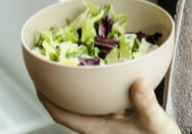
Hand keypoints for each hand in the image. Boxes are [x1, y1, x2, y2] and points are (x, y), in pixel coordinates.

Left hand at [37, 79, 180, 133]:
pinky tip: (110, 75)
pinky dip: (101, 89)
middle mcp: (98, 127)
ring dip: (81, 88)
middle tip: (55, 64)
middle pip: (70, 107)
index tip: (37, 80)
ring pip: (87, 104)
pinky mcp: (119, 121)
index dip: (47, 99)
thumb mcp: (155, 123)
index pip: (62, 115)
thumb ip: (146, 104)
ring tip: (80, 65)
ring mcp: (108, 124)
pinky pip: (104, 102)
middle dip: (60, 88)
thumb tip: (138, 82)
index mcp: (97, 130)